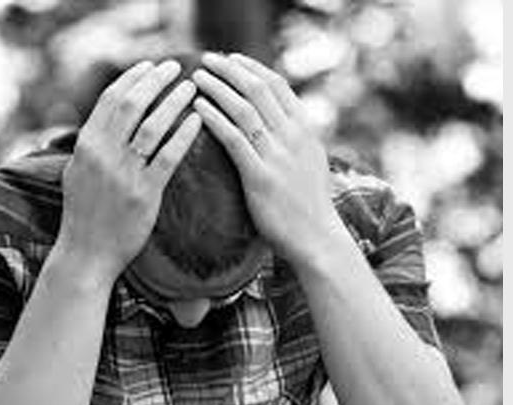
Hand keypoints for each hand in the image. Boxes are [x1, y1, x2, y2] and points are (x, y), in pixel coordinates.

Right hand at [59, 59, 200, 282]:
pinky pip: (168, 156)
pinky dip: (183, 134)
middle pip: (132, 104)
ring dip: (173, 102)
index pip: (110, 99)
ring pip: (152, 125)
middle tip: (175, 66)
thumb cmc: (84, 214)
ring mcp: (123, 174)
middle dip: (155, 80)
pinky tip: (198, 121)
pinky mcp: (144, 194)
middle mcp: (102, 154)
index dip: (132, 78)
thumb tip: (107, 119)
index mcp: (86, 145)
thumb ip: (92, 145)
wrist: (86, 254)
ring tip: (191, 87)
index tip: (151, 65)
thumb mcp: (77, 172)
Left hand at [192, 53, 345, 267]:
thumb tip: (278, 119)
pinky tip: (198, 108)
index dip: (251, 67)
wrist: (317, 238)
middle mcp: (294, 137)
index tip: (230, 58)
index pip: (277, 85)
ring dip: (217, 88)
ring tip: (195, 77)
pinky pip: (233, 138)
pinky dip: (213, 118)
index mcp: (306, 129)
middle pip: (258, 89)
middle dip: (229, 69)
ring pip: (243, 109)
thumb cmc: (309, 204)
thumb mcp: (311, 162)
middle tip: (206, 59)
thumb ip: (296, 138)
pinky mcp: (260, 177)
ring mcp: (278, 156)